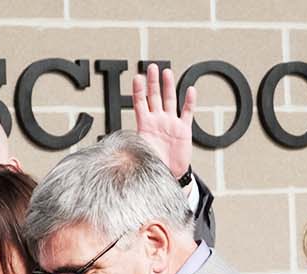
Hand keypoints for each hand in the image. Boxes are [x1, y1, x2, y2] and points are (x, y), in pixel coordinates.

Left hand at [131, 63, 197, 180]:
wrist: (168, 174)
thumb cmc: (153, 163)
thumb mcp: (138, 153)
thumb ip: (130, 146)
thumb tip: (117, 148)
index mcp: (144, 125)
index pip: (140, 102)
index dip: (138, 90)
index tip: (137, 77)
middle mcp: (158, 120)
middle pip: (154, 96)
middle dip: (153, 81)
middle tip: (152, 67)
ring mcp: (170, 123)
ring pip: (170, 100)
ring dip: (168, 86)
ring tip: (167, 73)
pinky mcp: (183, 130)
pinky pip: (187, 112)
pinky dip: (189, 101)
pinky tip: (190, 90)